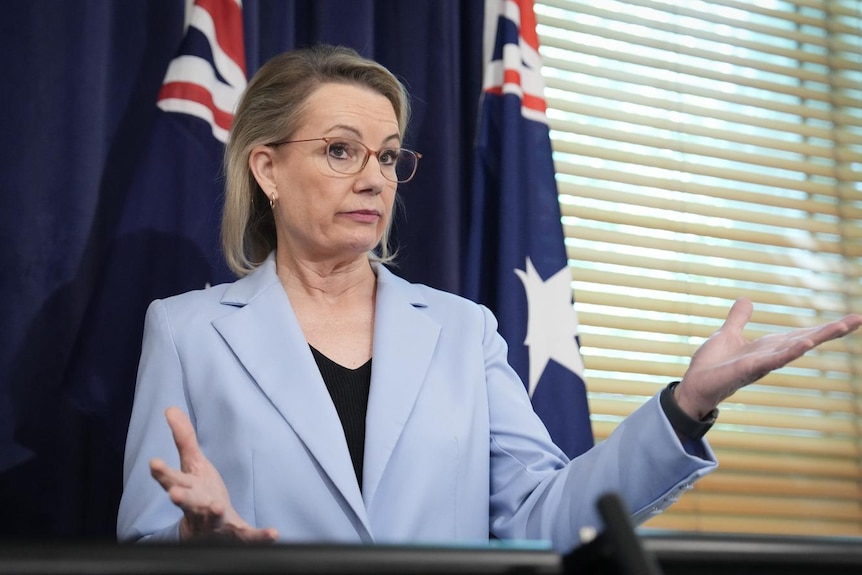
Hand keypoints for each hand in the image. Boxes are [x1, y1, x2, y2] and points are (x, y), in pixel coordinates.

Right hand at [149, 406, 278, 541]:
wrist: (206, 534)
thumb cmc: (198, 493)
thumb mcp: (192, 464)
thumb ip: (184, 439)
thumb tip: (170, 408)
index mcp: (187, 488)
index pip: (171, 479)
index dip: (162, 472)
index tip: (153, 463)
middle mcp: (197, 507)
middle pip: (187, 502)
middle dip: (181, 498)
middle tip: (174, 495)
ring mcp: (215, 521)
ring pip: (212, 517)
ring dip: (214, 512)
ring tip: (217, 506)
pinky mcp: (234, 532)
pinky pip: (247, 535)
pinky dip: (259, 536)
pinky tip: (273, 533)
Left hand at [676, 298, 861, 418]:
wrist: (695, 385)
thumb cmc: (712, 364)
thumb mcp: (728, 334)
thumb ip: (739, 318)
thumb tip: (746, 299)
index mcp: (769, 346)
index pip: (802, 334)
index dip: (825, 327)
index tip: (851, 319)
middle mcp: (771, 355)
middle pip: (806, 340)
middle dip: (831, 331)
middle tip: (858, 319)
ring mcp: (762, 364)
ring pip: (795, 349)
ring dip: (817, 338)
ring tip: (841, 326)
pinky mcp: (748, 370)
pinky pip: (772, 360)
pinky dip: (788, 352)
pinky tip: (805, 344)